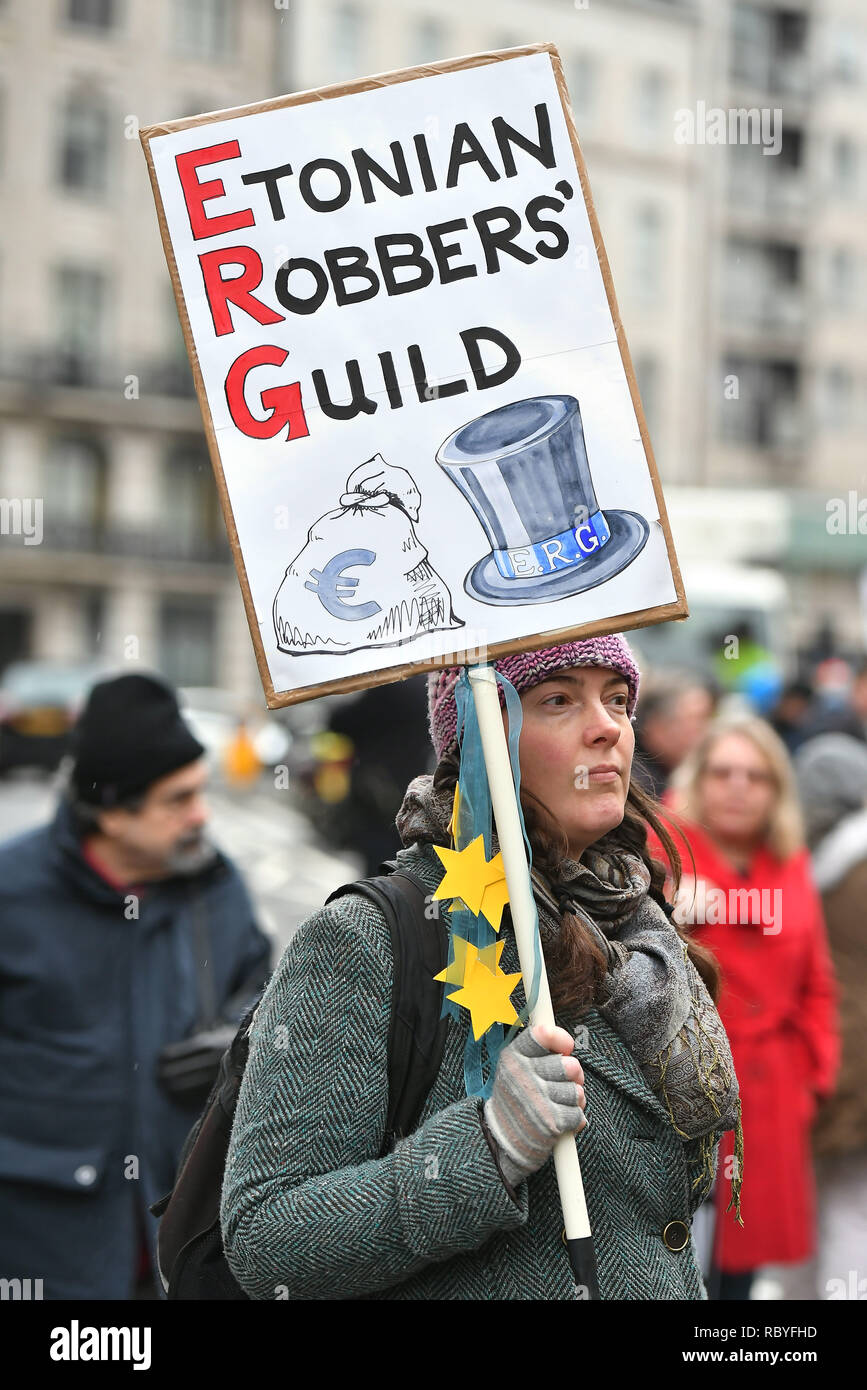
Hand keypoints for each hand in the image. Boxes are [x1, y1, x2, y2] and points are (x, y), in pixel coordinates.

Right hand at [483, 1023, 587, 1188]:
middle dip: (572, 1077)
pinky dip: (573, 1120)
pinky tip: (558, 1122)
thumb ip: (539, 1053)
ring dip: (572, 1101)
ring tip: (556, 1105)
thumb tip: (569, 1047)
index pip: (544, 1034)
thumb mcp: (514, 1069)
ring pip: (577, 1091)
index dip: (562, 1040)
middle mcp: (522, 1074)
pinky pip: (578, 1113)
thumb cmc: (515, 1101)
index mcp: (513, 1057)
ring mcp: (536, 1098)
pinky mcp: (550, 1122)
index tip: (566, 1048)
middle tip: (560, 1085)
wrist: (500, 1141)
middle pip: (570, 1065)